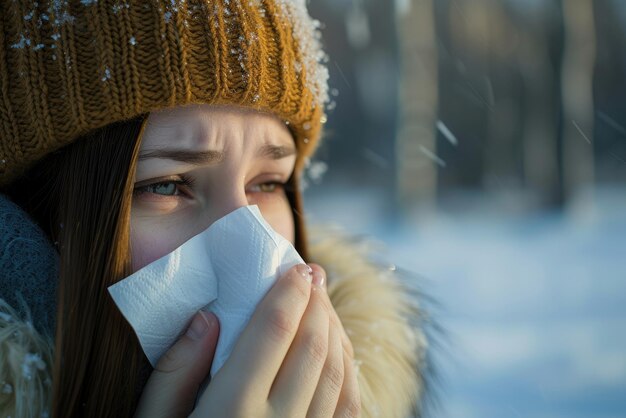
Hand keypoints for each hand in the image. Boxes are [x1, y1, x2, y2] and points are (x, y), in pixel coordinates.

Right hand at [135, 264, 360, 417]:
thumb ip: (174, 374)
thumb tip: (207, 318)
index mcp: (231, 412)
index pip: (273, 333)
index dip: (288, 292)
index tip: (295, 267)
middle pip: (312, 346)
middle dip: (316, 303)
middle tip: (313, 275)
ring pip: (337, 373)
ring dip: (336, 330)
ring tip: (324, 304)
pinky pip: (347, 407)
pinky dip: (349, 370)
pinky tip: (338, 350)